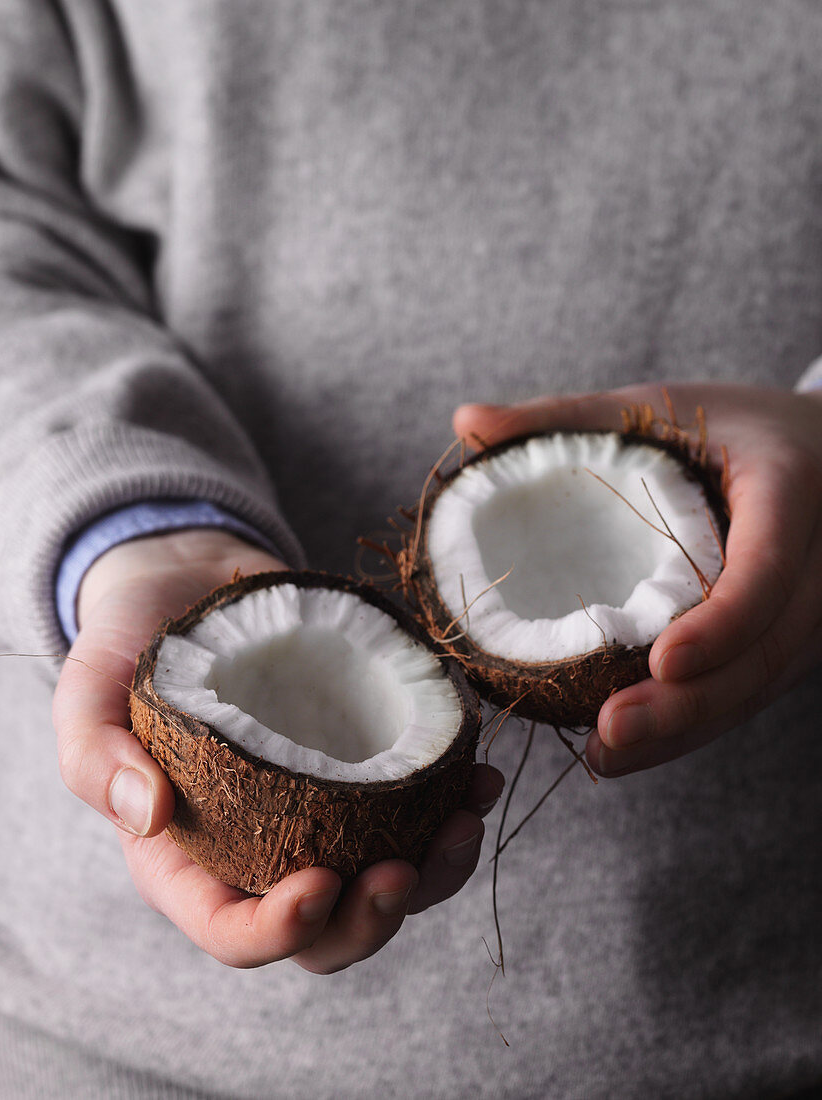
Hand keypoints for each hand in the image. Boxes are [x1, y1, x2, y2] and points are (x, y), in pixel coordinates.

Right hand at [52, 528, 501, 971]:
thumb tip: (147, 814)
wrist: (185, 584)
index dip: (278, 931)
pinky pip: (413, 815)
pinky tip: (476, 775)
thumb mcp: (87, 692)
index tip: (318, 881)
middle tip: (405, 869)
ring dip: (434, 873)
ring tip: (463, 819)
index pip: (231, 930)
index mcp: (187, 859)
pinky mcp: (358, 770)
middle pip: (323, 932)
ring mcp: (314, 815)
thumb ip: (95, 756)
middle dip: (371, 920)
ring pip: (382, 883)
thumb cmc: (129, 643)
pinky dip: (451, 806)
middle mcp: (257, 852)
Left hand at [453, 382, 821, 776]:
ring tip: (607, 754)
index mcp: (789, 489)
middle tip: (611, 732)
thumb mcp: (656, 405)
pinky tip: (632, 748)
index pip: (767, 567)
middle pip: (765, 650)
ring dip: (686, 730)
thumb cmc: (728, 424)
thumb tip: (466, 421)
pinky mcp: (788, 640)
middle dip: (691, 703)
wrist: (819, 451)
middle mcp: (815, 561)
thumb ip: (566, 416)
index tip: (662, 661)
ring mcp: (809, 610)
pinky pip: (747, 691)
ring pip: (758, 685)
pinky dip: (693, 724)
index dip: (722, 622)